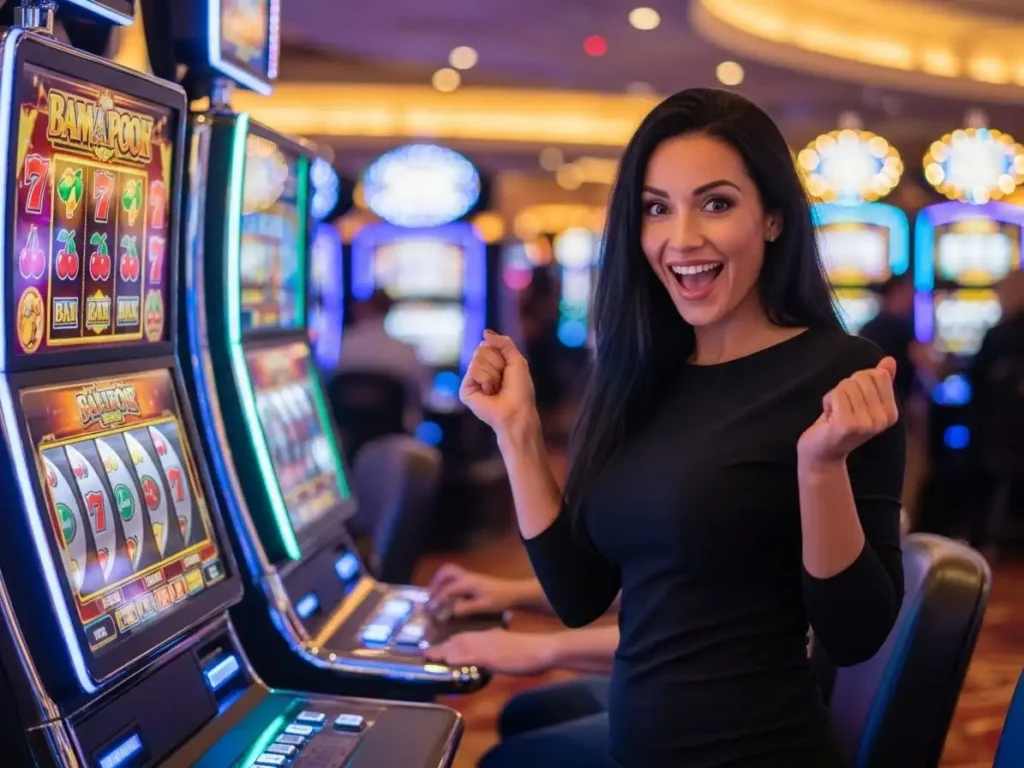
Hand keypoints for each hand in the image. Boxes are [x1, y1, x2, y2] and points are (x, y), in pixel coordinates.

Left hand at [425, 629, 554, 675]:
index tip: (437, 647)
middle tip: (426, 652)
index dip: (449, 642)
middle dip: (441, 647)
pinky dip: (457, 658)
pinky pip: (470, 656)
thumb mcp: (507, 646)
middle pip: (458, 640)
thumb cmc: (528, 651)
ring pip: (460, 646)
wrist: (540, 649)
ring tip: (429, 655)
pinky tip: (448, 660)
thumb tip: (485, 655)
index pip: (465, 637)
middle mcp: (485, 637)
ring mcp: (487, 646)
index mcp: (489, 634)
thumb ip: (495, 647)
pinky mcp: (491, 656)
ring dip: (443, 651)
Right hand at [427, 564, 523, 616]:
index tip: (431, 607)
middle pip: (446, 571)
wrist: (514, 592)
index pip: (448, 589)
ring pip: (450, 571)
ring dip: (440, 580)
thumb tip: (451, 610)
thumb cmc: (500, 600)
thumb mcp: (484, 606)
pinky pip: (455, 575)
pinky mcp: (473, 579)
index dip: (438, 598)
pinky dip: (447, 581)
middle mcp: (467, 576)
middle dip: (435, 581)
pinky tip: (447, 593)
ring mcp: (470, 576)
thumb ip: (467, 607)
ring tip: (434, 593)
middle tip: (429, 595)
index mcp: (468, 583)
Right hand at [460, 330, 537, 435]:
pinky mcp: (465, 390)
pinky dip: (486, 380)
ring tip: (496, 388)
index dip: (501, 354)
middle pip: (481, 349)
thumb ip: (503, 342)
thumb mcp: (517, 360)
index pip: (488, 344)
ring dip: (493, 373)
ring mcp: (472, 380)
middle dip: (497, 363)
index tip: (508, 369)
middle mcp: (479, 370)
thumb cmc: (520, 389)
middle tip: (502, 380)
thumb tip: (485, 332)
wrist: (516, 410)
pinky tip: (489, 392)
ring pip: (477, 359)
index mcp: (491, 363)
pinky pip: (474, 370)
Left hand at [798, 357, 898, 468]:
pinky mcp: (848, 425)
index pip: (878, 374)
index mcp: (891, 413)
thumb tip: (890, 360)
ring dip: (835, 396)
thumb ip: (879, 381)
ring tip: (835, 414)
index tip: (853, 401)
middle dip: (845, 388)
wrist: (822, 453)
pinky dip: (827, 401)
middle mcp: (884, 420)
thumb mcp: (863, 401)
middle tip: (842, 409)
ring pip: (847, 385)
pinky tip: (829, 417)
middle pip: (862, 378)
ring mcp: (867, 423)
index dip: (858, 382)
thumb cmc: (841, 423)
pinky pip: (837, 394)